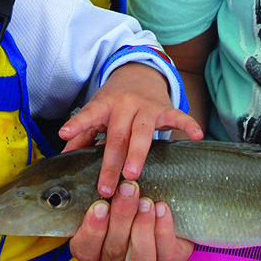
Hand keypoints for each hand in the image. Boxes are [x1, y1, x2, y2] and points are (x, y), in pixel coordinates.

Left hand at [59, 62, 201, 197]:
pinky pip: (179, 117)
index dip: (76, 125)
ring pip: (142, 132)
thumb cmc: (114, 100)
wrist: (139, 73)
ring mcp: (147, 107)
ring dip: (137, 153)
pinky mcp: (166, 109)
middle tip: (106, 188)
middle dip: (111, 163)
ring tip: (132, 174)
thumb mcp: (96, 112)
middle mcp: (125, 105)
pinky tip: (197, 136)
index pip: (89, 115)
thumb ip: (82, 134)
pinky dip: (188, 125)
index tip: (63, 134)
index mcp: (104, 105)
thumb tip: (63, 159)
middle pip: (117, 136)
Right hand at [68, 179, 193, 260]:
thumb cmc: (126, 200)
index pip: (85, 248)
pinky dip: (164, 231)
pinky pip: (166, 255)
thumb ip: (96, 188)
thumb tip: (83, 165)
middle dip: (122, 217)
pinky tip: (162, 209)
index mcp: (92, 252)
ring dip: (143, 227)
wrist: (163, 209)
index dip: (93, 229)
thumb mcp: (107, 194)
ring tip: (146, 202)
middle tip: (128, 189)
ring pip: (140, 259)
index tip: (100, 205)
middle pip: (114, 249)